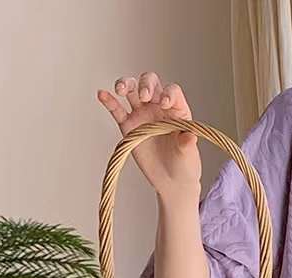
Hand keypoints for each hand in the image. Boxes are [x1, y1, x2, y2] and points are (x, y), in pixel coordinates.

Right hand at [96, 71, 201, 196]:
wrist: (171, 181)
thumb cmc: (185, 165)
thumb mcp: (189, 155)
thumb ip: (188, 143)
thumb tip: (189, 136)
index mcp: (177, 110)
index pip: (172, 91)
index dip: (168, 93)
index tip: (164, 104)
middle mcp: (159, 107)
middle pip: (150, 82)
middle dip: (145, 84)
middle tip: (144, 96)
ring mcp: (142, 115)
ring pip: (132, 91)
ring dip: (125, 84)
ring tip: (121, 90)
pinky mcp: (129, 126)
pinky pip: (117, 110)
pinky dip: (109, 101)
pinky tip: (102, 94)